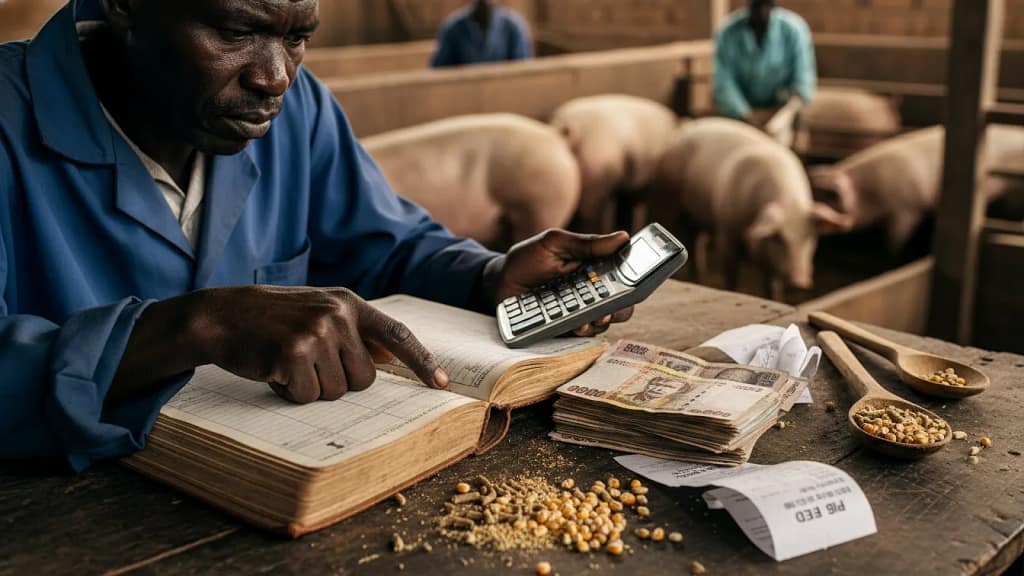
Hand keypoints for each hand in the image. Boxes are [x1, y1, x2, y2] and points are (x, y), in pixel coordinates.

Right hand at [189, 286, 446, 402]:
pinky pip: (307, 396)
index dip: (421, 361)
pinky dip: (289, 393)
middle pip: (364, 379)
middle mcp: (338, 314)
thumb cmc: (273, 321)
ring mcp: (316, 332)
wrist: (221, 316)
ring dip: (311, 387)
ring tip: (288, 363)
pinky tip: (274, 370)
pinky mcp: (294, 352)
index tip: (441, 383)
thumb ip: (355, 333)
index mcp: (348, 303)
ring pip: (336, 391)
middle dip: (337, 382)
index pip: (397, 335)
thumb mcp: (319, 314)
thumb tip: (392, 357)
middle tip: (307, 363)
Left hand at [481, 229, 634, 336]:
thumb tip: (623, 237)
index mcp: (594, 268)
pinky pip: (582, 335)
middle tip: (613, 305)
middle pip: (621, 304)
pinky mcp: (565, 328)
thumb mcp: (554, 243)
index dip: (638, 279)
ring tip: (593, 317)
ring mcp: (579, 312)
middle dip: (621, 306)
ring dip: (602, 320)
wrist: (497, 283)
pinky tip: (577, 326)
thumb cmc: (527, 260)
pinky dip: (583, 331)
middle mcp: (591, 292)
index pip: (625, 276)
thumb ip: (586, 243)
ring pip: (604, 322)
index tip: (642, 279)